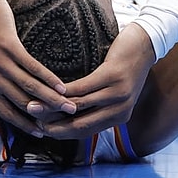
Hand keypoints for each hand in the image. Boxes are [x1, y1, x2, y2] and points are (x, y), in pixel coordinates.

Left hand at [0, 0, 76, 134]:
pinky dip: (48, 78)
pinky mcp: (8, 46)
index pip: (3, 111)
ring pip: (28, 86)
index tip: (40, 133)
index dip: (23, 124)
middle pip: (19, 102)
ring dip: (50, 98)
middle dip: (42, 114)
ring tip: (68, 105)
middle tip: (62, 120)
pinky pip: (32, 67)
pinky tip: (61, 85)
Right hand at [35, 23, 155, 138]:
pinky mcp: (112, 76)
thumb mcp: (114, 92)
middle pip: (80, 125)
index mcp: (119, 117)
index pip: (85, 132)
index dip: (61, 133)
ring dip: (52, 108)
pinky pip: (83, 87)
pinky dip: (64, 90)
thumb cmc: (126, 67)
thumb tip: (69, 116)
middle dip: (53, 126)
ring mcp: (118, 94)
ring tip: (33, 104)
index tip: (41, 131)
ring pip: (78, 107)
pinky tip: (50, 88)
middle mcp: (120, 110)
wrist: (146, 43)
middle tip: (32, 120)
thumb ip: (97, 106)